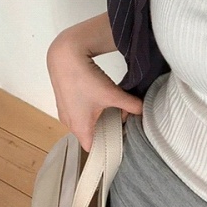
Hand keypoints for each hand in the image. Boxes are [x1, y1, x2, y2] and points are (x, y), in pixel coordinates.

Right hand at [47, 29, 142, 151]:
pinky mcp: (65, 101)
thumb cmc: (84, 79)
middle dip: (109, 128)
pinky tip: (100, 97)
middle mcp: (70, 124)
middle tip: (122, 118)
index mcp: (80, 128)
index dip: (108, 146)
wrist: (64, 57)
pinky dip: (92, 109)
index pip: (94, 149)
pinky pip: (81, 112)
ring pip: (87, 122)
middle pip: (92, 134)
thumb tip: (143, 110)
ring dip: (101, 117)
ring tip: (113, 106)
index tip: (121, 140)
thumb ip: (130, 104)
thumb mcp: (111, 94)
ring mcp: (66, 112)